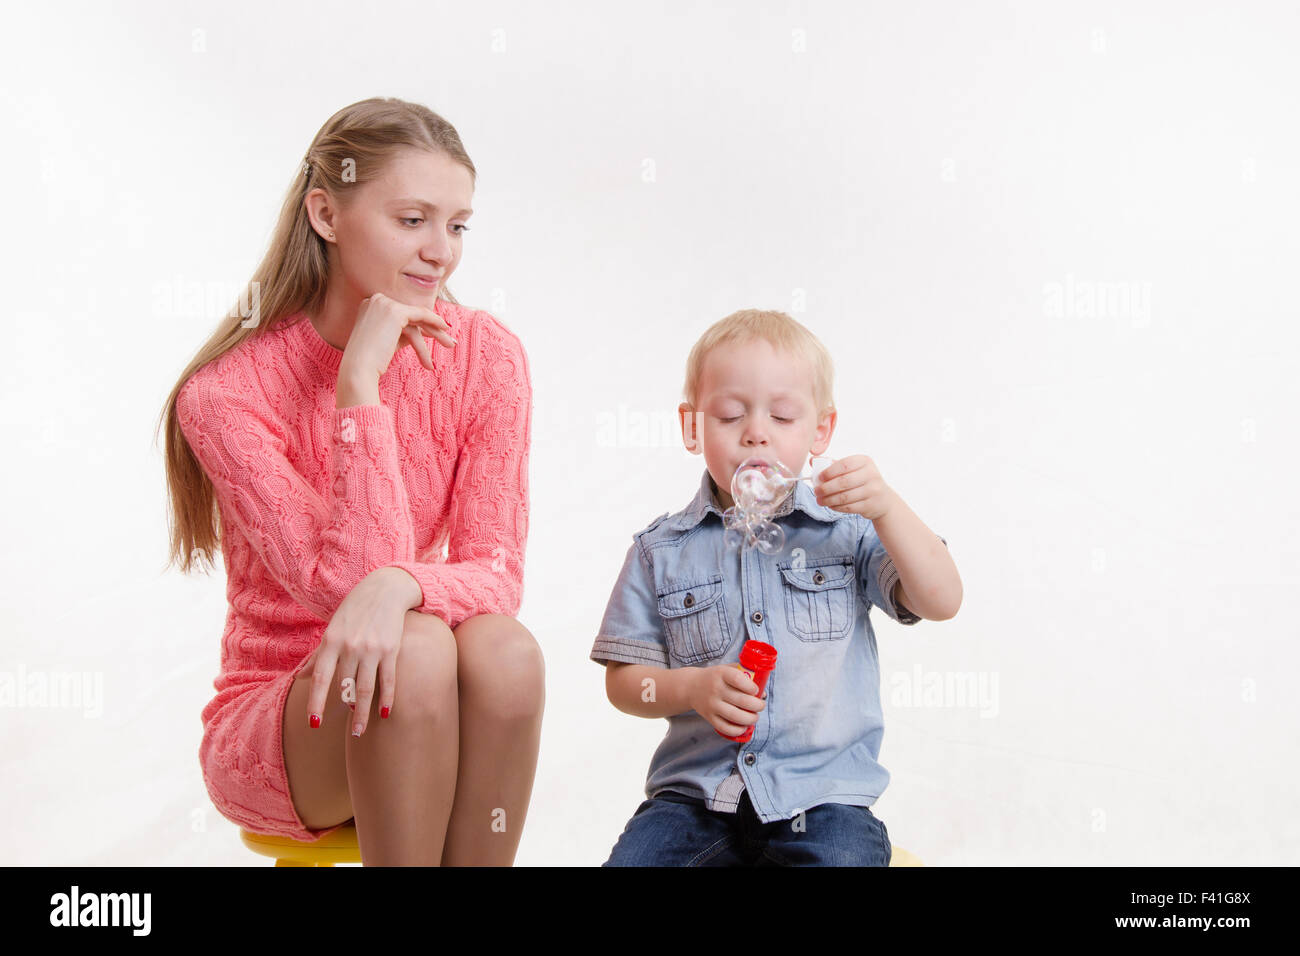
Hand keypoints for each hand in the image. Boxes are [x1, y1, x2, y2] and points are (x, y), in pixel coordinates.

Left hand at [302, 567, 413, 734]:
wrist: (385, 589)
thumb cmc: (356, 610)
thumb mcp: (333, 629)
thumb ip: (320, 655)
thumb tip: (303, 677)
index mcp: (331, 641)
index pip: (321, 678)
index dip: (316, 702)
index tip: (314, 724)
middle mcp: (350, 647)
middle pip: (345, 688)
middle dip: (347, 712)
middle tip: (350, 734)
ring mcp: (371, 648)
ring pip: (365, 688)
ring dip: (363, 713)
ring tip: (360, 731)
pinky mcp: (391, 648)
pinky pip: (388, 679)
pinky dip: (387, 697)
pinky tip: (385, 713)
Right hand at [339, 292, 456, 381]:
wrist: (358, 369)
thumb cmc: (371, 362)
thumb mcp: (388, 342)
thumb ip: (402, 332)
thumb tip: (423, 331)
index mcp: (369, 305)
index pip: (401, 314)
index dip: (420, 324)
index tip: (434, 333)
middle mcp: (375, 300)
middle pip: (410, 315)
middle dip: (431, 327)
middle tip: (448, 339)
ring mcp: (384, 304)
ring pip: (417, 317)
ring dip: (436, 332)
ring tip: (451, 345)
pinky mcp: (395, 312)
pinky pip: (421, 314)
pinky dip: (435, 321)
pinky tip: (446, 329)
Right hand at [687, 665, 765, 737]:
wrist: (691, 686)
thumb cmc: (715, 677)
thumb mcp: (726, 669)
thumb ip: (744, 675)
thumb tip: (762, 693)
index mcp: (721, 674)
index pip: (739, 680)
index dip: (752, 687)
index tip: (756, 691)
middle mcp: (716, 689)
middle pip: (742, 700)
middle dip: (757, 705)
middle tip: (760, 705)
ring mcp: (712, 704)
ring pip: (736, 716)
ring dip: (751, 719)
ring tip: (754, 717)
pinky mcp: (709, 717)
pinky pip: (725, 728)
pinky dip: (738, 730)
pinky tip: (744, 726)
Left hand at [814, 454, 897, 520]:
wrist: (883, 499)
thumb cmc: (862, 481)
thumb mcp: (851, 469)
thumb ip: (833, 464)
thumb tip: (812, 460)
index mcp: (864, 461)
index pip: (844, 465)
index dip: (829, 472)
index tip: (819, 478)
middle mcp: (871, 474)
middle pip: (844, 482)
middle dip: (826, 488)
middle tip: (816, 491)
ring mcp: (873, 490)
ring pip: (845, 497)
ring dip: (829, 500)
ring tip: (820, 501)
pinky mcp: (871, 505)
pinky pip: (849, 507)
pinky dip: (837, 507)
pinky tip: (830, 505)